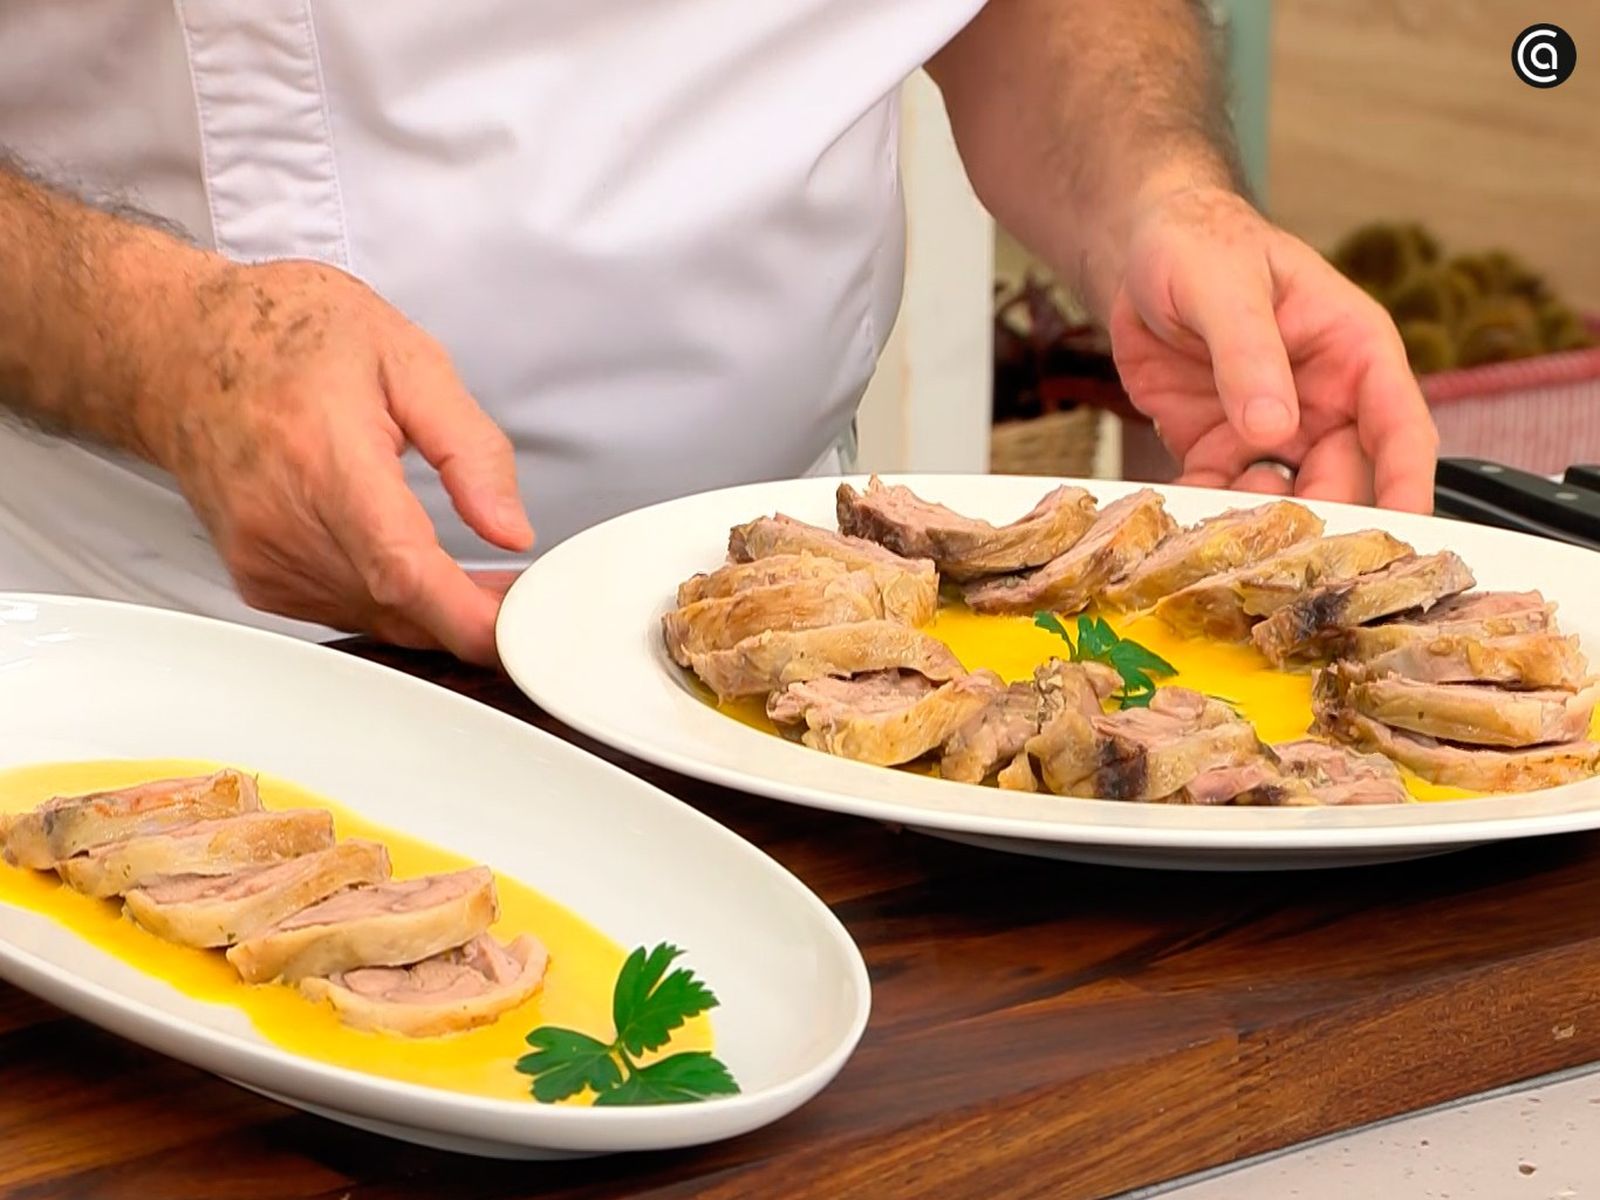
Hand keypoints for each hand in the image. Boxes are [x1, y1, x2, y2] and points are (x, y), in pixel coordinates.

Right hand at [146, 258, 532, 663]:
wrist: (183, 345)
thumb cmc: (284, 337)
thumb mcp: (407, 359)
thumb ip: (469, 448)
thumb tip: (509, 526)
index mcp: (325, 459)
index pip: (400, 567)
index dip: (463, 615)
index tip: (512, 634)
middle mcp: (282, 520)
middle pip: (396, 605)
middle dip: (471, 612)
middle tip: (522, 591)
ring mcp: (262, 557)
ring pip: (376, 619)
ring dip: (435, 611)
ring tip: (481, 578)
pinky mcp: (257, 578)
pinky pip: (344, 611)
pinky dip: (392, 603)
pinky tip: (418, 571)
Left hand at [1107, 187, 1438, 511]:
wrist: (1139, 254)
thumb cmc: (1198, 244)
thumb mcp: (1224, 285)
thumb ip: (1248, 351)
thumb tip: (1274, 426)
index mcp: (1353, 351)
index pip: (1400, 426)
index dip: (1407, 482)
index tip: (1403, 529)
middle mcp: (1323, 399)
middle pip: (1344, 479)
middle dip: (1320, 518)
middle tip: (1285, 549)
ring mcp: (1272, 429)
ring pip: (1285, 497)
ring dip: (1258, 522)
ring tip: (1224, 529)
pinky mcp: (1220, 447)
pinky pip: (1221, 493)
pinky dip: (1204, 510)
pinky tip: (1180, 514)